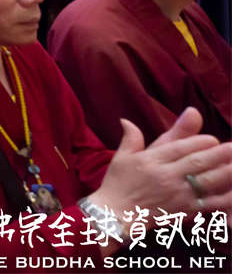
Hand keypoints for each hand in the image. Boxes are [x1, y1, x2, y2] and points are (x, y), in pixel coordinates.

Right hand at [92, 108, 231, 215]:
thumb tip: (126, 120)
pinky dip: (226, 198)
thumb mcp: (122, 157)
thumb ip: (131, 137)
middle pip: (197, 162)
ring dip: (226, 172)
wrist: (116, 215)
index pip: (180, 148)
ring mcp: (178, 195)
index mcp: (151, 161)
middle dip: (219, 153)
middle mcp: (166, 176)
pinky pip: (211, 204)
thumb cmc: (118, 184)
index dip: (199, 142)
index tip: (212, 139)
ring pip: (207, 181)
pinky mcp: (186, 211)